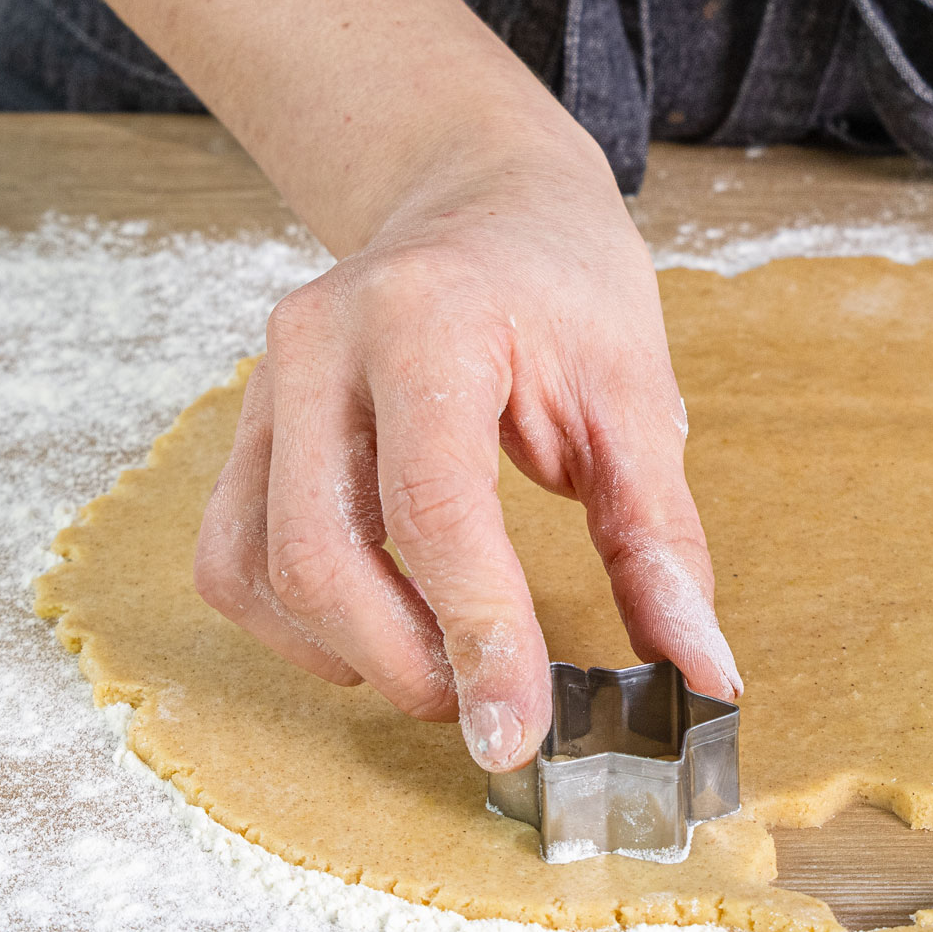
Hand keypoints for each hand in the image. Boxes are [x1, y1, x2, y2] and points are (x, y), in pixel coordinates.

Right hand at [193, 135, 741, 770]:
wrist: (481, 200)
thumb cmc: (565, 285)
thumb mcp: (638, 395)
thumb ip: (662, 539)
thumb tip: (702, 670)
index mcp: (430, 320)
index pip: (435, 507)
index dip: (478, 633)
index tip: (520, 731)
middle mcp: (322, 345)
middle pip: (321, 555)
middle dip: (409, 663)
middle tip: (495, 707)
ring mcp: (266, 384)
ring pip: (258, 568)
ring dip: (349, 654)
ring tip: (446, 666)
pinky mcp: (245, 425)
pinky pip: (230, 556)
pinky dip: (295, 623)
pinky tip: (377, 629)